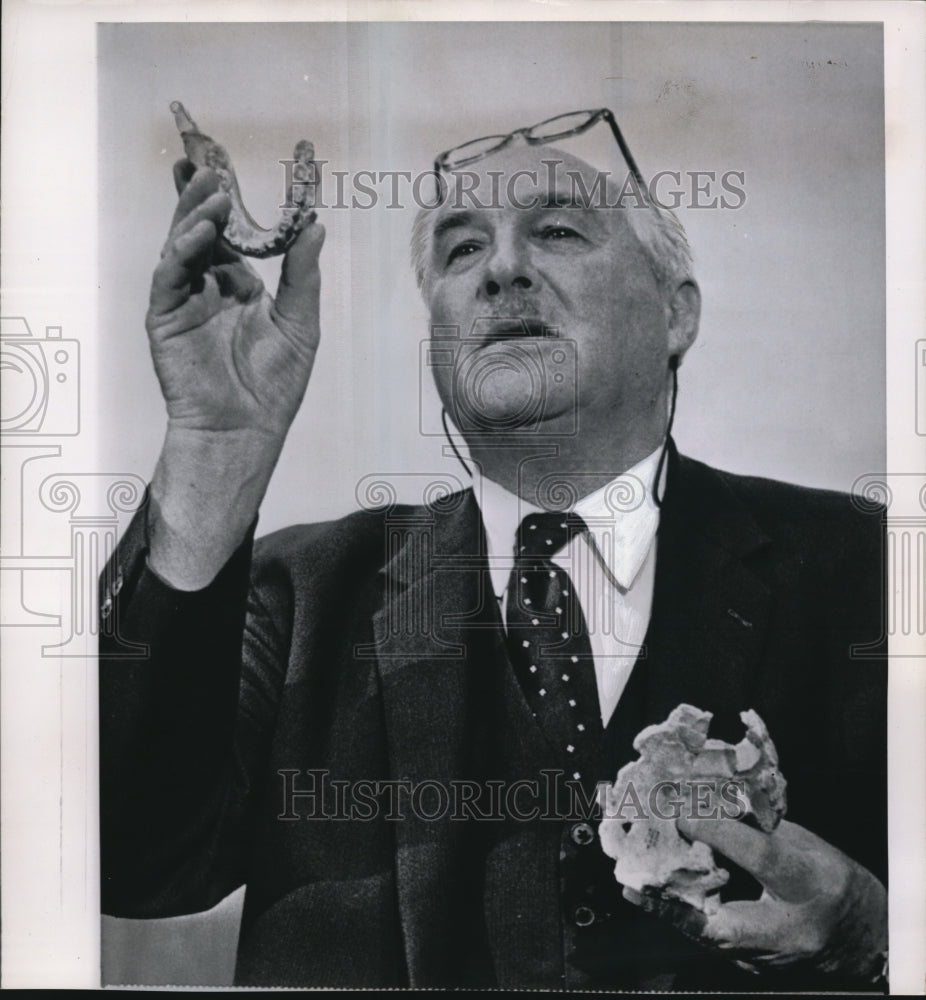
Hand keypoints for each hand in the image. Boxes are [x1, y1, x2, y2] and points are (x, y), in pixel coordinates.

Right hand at [147, 160, 324, 438]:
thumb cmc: (274, 386)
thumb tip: (315, 226)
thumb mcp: (300, 322)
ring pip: (183, 245)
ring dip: (193, 215)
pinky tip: (199, 231)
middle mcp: (209, 287)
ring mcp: (184, 299)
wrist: (246, 428)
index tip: (233, 167)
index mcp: (240, 286)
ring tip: (209, 187)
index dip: (230, 202)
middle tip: (208, 162)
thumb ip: (303, 274)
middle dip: (202, 196)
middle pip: (201, 230)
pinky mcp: (165, 316)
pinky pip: (170, 276)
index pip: (231, 233)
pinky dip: (182, 251)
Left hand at [623, 817, 886, 983]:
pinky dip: (685, 919)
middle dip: (675, 906)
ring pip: (711, 940)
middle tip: (635, 883)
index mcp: (811, 885)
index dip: (718, 831)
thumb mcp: (804, 842)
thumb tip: (707, 801)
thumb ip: (757, 826)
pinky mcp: (752, 966)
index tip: (680, 810)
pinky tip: (658, 898)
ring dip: (671, 911)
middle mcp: (790, 930)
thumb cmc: (830, 878)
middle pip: (726, 926)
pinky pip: (712, 942)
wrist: (859, 935)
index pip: (761, 857)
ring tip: (634, 885)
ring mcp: (770, 958)